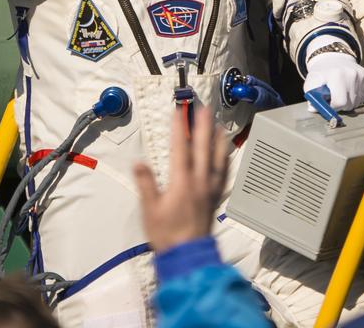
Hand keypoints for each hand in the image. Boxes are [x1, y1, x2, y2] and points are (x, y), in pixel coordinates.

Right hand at [132, 105, 228, 253]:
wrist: (187, 256)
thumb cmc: (168, 234)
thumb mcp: (150, 210)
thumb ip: (146, 184)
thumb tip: (139, 163)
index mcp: (182, 181)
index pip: (181, 147)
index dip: (179, 127)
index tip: (179, 110)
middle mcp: (199, 181)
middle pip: (202, 146)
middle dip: (201, 124)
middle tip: (201, 107)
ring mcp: (210, 188)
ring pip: (216, 157)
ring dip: (216, 138)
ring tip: (217, 123)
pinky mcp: (215, 197)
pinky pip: (223, 173)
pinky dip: (224, 158)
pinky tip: (225, 153)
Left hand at [303, 44, 363, 110]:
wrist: (333, 57)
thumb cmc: (322, 73)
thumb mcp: (312, 82)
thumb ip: (311, 96)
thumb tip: (313, 109)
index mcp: (337, 75)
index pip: (340, 102)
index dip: (333, 106)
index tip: (329, 103)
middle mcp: (351, 73)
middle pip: (350, 104)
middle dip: (341, 105)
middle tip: (334, 98)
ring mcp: (361, 74)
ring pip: (358, 102)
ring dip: (349, 102)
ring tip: (341, 92)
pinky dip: (357, 96)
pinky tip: (349, 89)